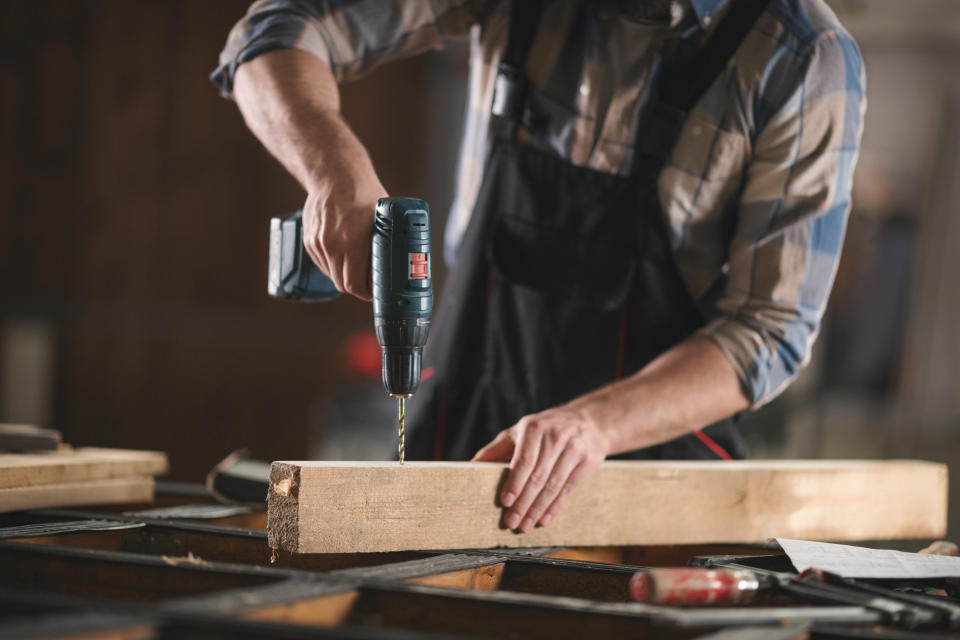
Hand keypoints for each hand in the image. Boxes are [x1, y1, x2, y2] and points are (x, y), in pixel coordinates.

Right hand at [302, 187, 382, 300]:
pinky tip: (344, 252)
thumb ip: (385, 246)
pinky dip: (334, 264)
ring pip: (331, 274)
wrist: (335, 175)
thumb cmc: (364, 195)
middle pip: (341, 284)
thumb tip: (392, 269)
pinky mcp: (309, 240)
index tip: (374, 291)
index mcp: (352, 241)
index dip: (366, 292)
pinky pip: (322, 263)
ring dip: (344, 274)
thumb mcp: (383, 220)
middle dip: (357, 287)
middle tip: (369, 282)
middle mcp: (331, 244)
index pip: (354, 285)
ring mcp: (317, 243)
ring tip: (358, 264)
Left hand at [471, 404, 608, 532]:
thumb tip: (469, 466)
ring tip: (526, 526)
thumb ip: (496, 449)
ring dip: (538, 509)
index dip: (514, 482)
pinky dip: (555, 507)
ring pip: (553, 485)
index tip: (505, 502)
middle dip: (524, 502)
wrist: (589, 420)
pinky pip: (569, 488)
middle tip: (512, 523)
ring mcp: (574, 447)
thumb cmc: (546, 428)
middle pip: (538, 476)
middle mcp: (555, 436)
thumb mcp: (520, 431)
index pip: (524, 460)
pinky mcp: (589, 460)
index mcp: (534, 427)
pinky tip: (544, 519)